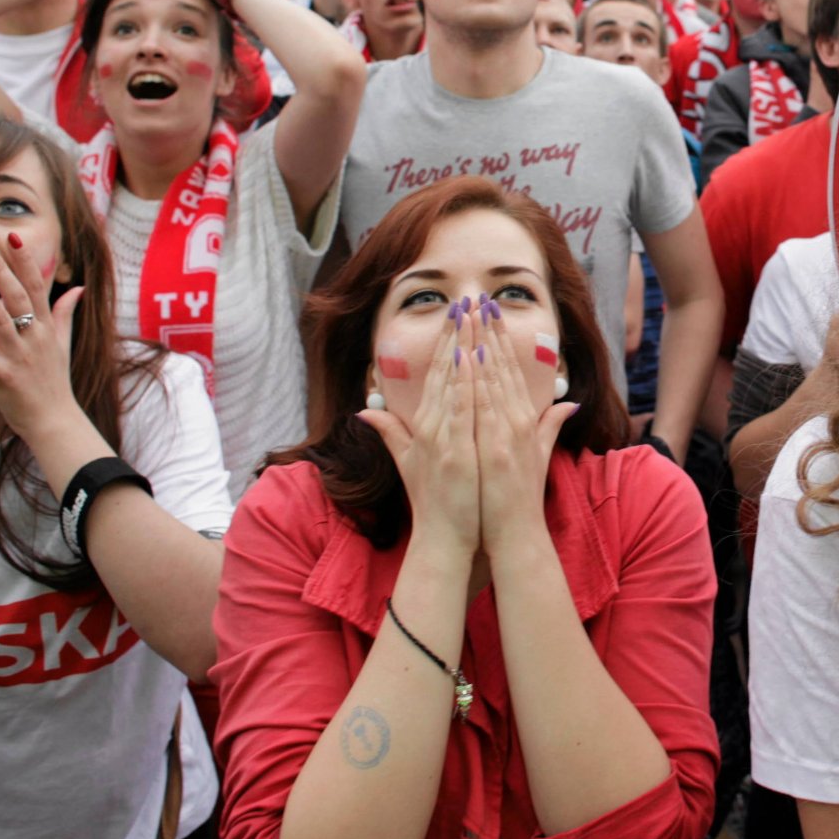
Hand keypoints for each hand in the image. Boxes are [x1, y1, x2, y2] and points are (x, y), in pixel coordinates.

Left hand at [0, 235, 84, 445]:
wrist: (55, 422)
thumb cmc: (54, 382)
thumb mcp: (63, 344)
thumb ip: (65, 313)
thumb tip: (78, 288)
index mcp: (45, 328)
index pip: (36, 287)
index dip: (24, 262)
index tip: (11, 237)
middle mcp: (35, 338)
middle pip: (18, 297)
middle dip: (0, 270)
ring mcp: (20, 357)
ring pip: (2, 321)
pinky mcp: (5, 378)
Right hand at [356, 302, 480, 555]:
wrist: (442, 539)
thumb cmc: (433, 502)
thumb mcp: (407, 462)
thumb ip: (389, 433)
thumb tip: (365, 410)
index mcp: (424, 425)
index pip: (436, 375)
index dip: (445, 343)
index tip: (456, 314)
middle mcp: (431, 426)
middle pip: (444, 372)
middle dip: (455, 334)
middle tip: (466, 300)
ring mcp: (443, 438)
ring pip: (453, 383)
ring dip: (463, 347)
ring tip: (473, 316)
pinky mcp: (455, 452)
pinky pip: (461, 410)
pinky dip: (465, 383)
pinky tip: (471, 357)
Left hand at [471, 297, 576, 552]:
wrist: (516, 533)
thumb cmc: (520, 498)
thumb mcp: (540, 456)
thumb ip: (551, 426)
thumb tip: (568, 403)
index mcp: (524, 420)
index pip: (510, 372)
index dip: (501, 340)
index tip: (490, 313)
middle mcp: (517, 421)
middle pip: (503, 367)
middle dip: (492, 331)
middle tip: (481, 298)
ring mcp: (507, 432)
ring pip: (493, 378)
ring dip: (483, 343)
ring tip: (472, 314)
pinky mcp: (497, 446)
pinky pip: (485, 405)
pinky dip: (478, 379)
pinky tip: (471, 353)